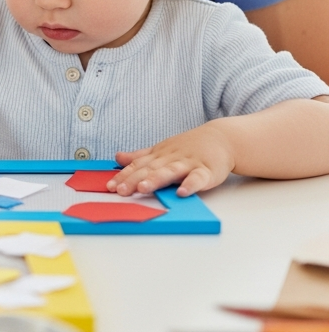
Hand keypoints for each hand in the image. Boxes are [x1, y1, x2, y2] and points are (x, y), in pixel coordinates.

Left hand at [111, 123, 234, 196]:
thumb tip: (117, 157)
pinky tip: (182, 192)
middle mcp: (171, 158)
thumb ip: (140, 156)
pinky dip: (191, 185)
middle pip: (150, 169)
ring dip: (156, 179)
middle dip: (133, 180)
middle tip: (120, 190)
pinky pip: (198, 178)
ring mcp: (188, 164)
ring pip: (170, 171)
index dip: (123, 175)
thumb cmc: (189, 147)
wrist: (221, 138)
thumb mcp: (162, 149)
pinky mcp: (207, 171)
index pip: (138, 165)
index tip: (110, 186)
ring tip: (143, 188)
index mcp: (159, 155)